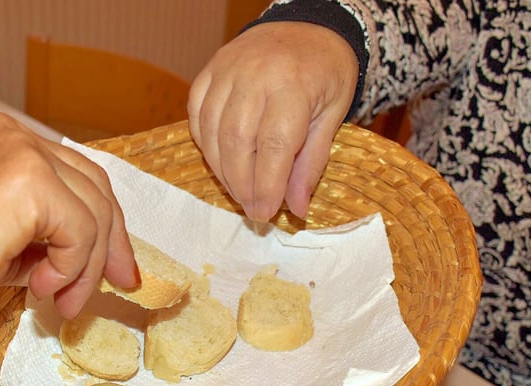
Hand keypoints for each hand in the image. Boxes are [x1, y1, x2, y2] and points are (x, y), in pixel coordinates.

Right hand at [0, 113, 137, 355]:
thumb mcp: (0, 237)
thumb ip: (43, 234)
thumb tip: (95, 260)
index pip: (72, 176)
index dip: (102, 222)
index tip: (117, 267)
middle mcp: (11, 135)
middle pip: (93, 187)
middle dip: (110, 243)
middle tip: (119, 286)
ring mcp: (20, 151)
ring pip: (93, 212)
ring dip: (86, 267)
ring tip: (63, 304)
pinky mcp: (30, 179)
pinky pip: (81, 230)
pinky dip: (71, 267)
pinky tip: (40, 288)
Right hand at [187, 22, 357, 220]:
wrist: (306, 27)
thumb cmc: (325, 73)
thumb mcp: (333, 114)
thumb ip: (312, 161)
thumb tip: (295, 209)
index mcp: (294, 84)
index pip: (274, 145)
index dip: (266, 185)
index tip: (265, 213)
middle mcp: (256, 74)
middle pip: (238, 142)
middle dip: (242, 184)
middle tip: (252, 209)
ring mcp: (227, 70)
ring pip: (213, 133)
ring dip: (223, 171)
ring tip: (239, 191)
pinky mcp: (209, 72)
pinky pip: (197, 116)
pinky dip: (207, 145)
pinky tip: (222, 162)